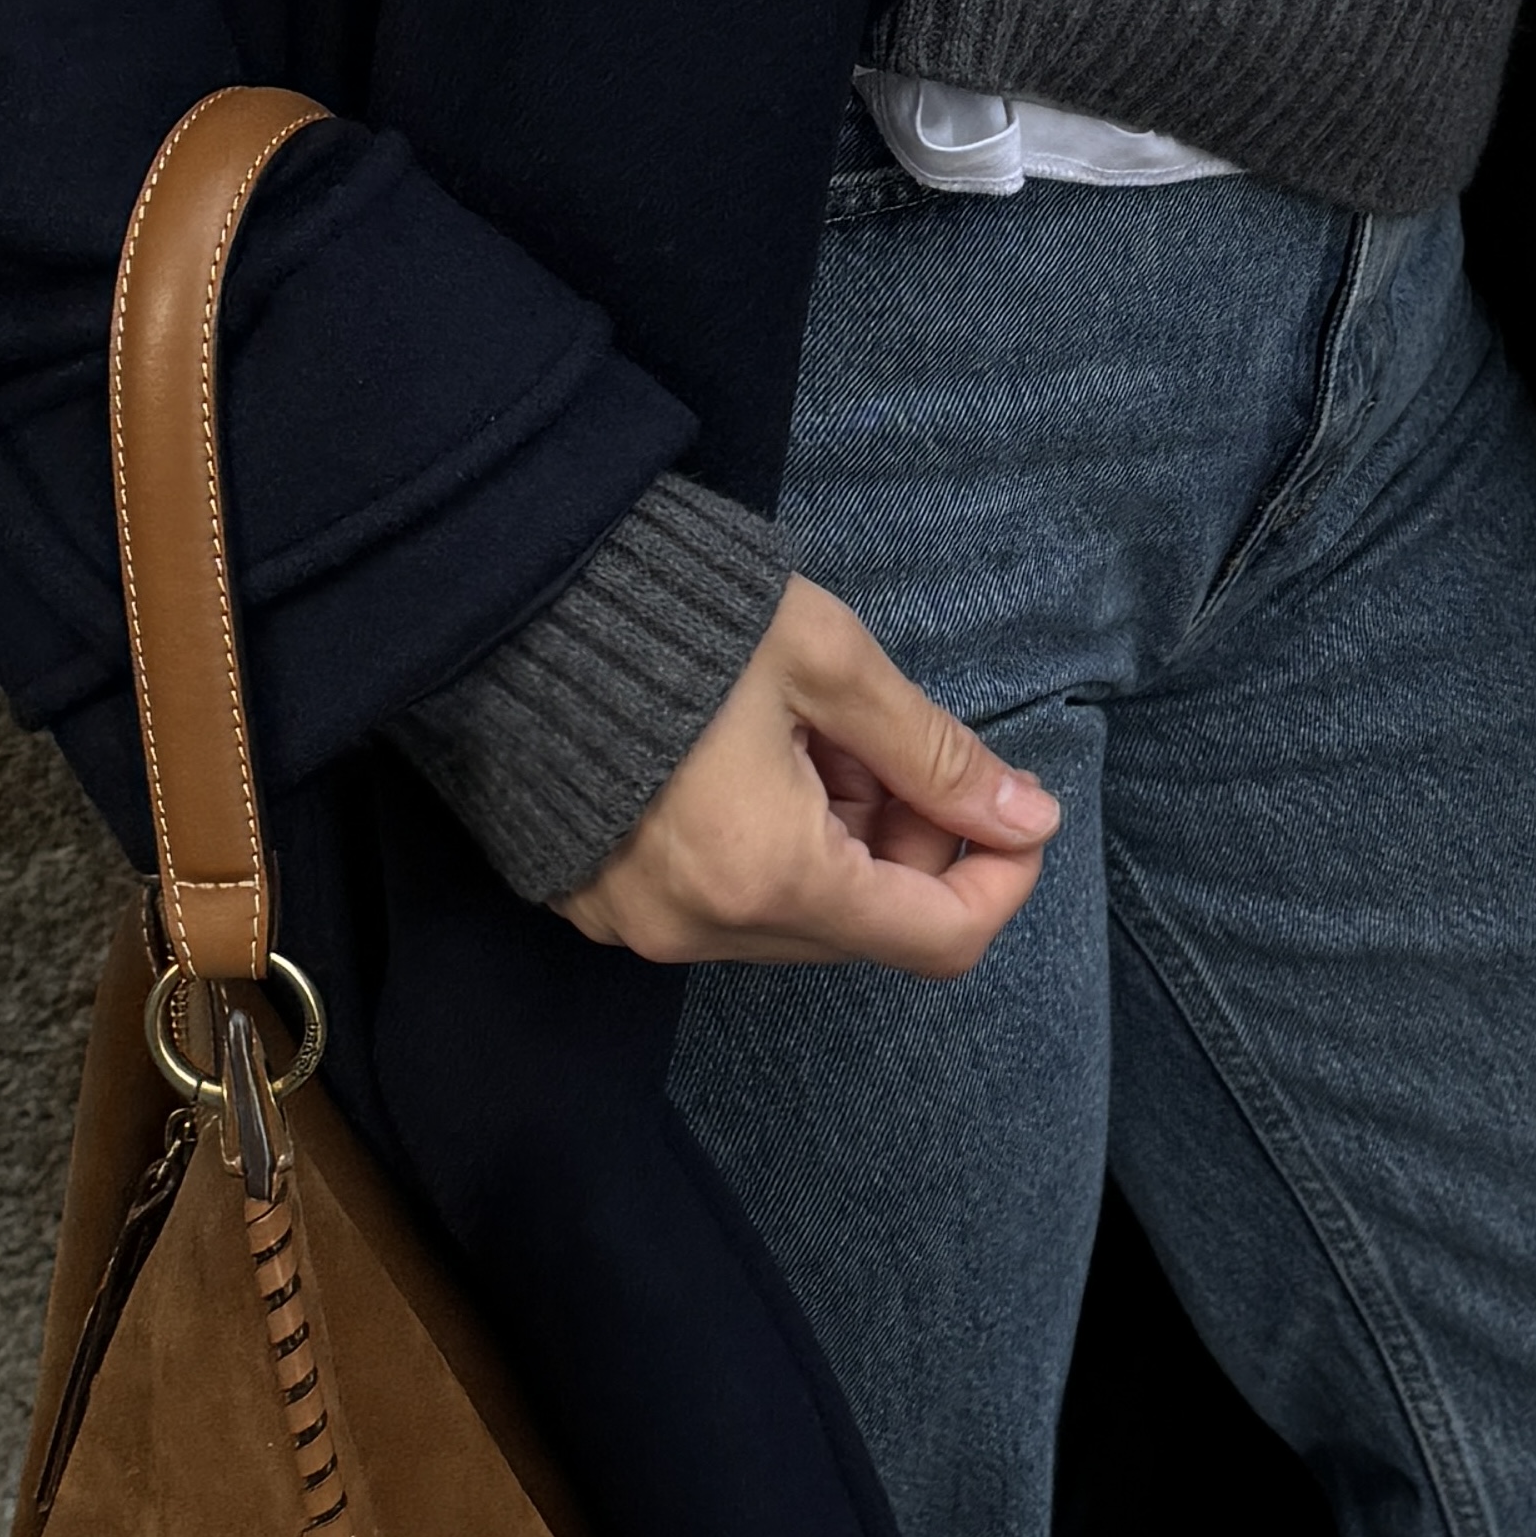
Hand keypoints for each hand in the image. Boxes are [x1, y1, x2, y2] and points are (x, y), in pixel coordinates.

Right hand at [558, 573, 1058, 971]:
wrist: (507, 598)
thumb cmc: (674, 616)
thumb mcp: (830, 664)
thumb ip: (938, 754)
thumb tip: (1028, 816)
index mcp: (770, 876)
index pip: (940, 938)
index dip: (1000, 878)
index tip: (1013, 811)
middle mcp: (705, 928)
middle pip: (871, 927)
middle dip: (913, 843)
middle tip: (893, 743)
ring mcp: (646, 925)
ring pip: (804, 915)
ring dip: (844, 840)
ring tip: (812, 737)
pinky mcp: (607, 905)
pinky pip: (730, 904)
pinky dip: (774, 849)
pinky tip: (753, 761)